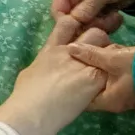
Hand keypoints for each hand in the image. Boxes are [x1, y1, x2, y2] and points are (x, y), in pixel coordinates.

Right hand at [0, 16, 108, 134]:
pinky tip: (109, 86)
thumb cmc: (24, 94)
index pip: (66, 24)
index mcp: (51, 49)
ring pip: (107, 49)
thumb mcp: (30, 72)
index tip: (79, 34)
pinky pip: (109, 70)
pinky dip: (110, 76)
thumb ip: (44, 64)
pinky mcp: (94, 79)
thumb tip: (47, 66)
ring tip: (109, 72)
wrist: (33, 109)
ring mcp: (83, 64)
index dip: (77, 24)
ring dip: (109, 58)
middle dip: (100, 42)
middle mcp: (69, 51)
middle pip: (94, 34)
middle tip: (99, 56)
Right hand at [51, 0, 134, 32]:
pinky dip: (107, 26)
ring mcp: (83, 10)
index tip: (84, 27)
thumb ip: (88, 6)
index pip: (58, 12)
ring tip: (115, 17)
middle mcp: (71, 2)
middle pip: (72, 23)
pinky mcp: (94, 17)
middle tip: (106, 21)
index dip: (68, 23)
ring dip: (101, 26)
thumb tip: (75, 22)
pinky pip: (95, 28)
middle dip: (89, 25)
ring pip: (84, 28)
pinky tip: (116, 18)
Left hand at [67, 43, 134, 113]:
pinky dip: (113, 67)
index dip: (73, 87)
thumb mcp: (112, 58)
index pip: (83, 100)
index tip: (65, 73)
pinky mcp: (133, 87)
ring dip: (102, 68)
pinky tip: (113, 55)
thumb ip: (91, 54)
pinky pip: (117, 78)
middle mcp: (116, 103)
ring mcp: (126, 96)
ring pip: (105, 81)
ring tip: (100, 55)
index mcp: (108, 101)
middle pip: (93, 90)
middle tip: (80, 60)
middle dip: (88, 74)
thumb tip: (70, 48)